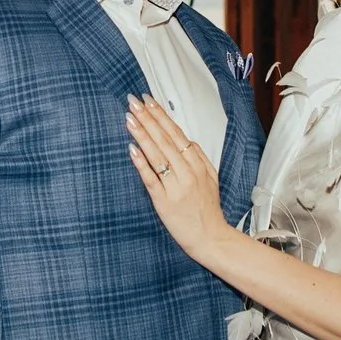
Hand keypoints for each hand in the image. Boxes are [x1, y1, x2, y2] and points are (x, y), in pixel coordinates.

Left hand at [127, 95, 227, 260]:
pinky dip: (141, 162)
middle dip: (148, 118)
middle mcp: (187, 172)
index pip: (176, 133)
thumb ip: (198, 157)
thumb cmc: (208, 209)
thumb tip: (184, 139)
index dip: (161, 116)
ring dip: (142, 134)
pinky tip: (132, 148)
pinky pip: (150, 178)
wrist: (210, 238)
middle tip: (134, 102)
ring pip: (156, 155)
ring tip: (129, 118)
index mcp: (198, 164)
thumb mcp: (211, 178)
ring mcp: (175, 186)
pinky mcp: (164, 201)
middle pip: (164, 140)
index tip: (149, 101)